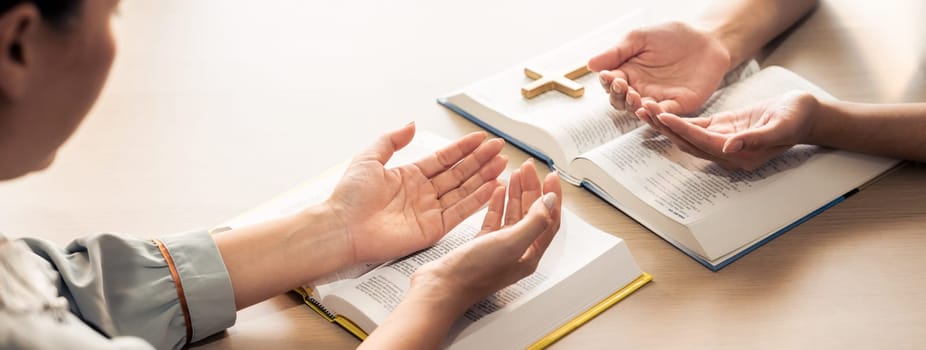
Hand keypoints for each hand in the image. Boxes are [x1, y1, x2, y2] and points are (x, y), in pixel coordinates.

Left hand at [326, 123, 506, 263]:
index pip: (444, 159)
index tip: (481, 138)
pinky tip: (491, 187)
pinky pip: (460, 212)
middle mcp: (422, 193)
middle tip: (499, 148)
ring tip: (502, 164)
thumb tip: (411, 124)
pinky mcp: (433, 230)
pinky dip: (477, 201)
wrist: (342, 228)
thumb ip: (392, 140)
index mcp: (409, 176)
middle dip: (480, 160)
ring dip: (484, 177)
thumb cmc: (348, 197)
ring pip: (464, 191)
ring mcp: (429, 211)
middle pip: (459, 173)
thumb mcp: (369, 158)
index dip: (463, 148)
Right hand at [411, 160, 562, 309]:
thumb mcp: (511, 244)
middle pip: (531, 214)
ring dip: (516, 193)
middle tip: (529, 168)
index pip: (549, 220)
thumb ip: (535, 222)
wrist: (441, 286)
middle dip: (532, 189)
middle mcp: (516, 251)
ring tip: (517, 173)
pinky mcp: (481, 244)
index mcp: (529, 254)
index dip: (552, 197)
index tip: (550, 176)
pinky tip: (497, 191)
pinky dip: (498, 203)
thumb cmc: (473, 273)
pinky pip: (494, 219)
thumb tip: (550, 202)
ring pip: (513, 214)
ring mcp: (498, 247)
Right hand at [587, 21, 730, 117]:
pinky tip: (650, 106)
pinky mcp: (678, 105)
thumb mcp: (640, 38)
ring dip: (634, 107)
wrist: (706, 39)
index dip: (607, 83)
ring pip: (639, 111)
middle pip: (621, 102)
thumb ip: (617, 52)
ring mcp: (658, 99)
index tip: (608, 76)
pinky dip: (656, 113)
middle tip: (622, 86)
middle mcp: (640, 89)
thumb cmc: (671, 36)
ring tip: (634, 97)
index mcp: (628, 73)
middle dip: (618, 97)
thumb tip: (590, 65)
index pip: (611, 85)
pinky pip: (663, 114)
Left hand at [646, 90, 818, 169]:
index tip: (663, 117)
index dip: (682, 130)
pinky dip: (677, 119)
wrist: (806, 114)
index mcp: (739, 155)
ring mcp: (722, 141)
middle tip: (642, 110)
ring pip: (687, 135)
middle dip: (664, 128)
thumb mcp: (780, 126)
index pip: (703, 142)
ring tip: (644, 109)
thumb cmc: (797, 118)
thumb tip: (729, 147)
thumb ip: (755, 138)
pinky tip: (660, 110)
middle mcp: (726, 152)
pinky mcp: (721, 129)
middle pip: (688, 142)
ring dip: (666, 124)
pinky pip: (694, 127)